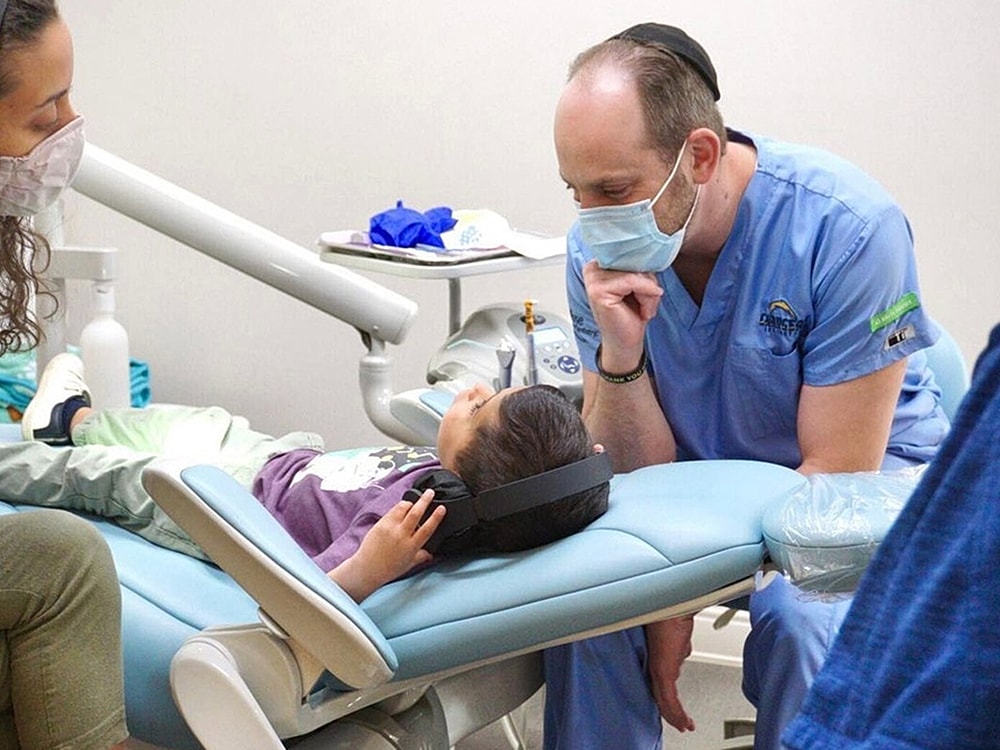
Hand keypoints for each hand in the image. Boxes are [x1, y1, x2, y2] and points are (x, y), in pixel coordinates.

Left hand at [329, 489, 445, 601]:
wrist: (368, 568)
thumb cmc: (388, 569)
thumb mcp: (409, 564)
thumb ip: (421, 557)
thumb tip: (431, 554)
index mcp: (412, 546)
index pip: (427, 529)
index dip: (436, 517)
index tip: (442, 508)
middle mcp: (402, 536)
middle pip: (416, 513)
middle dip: (425, 500)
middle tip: (430, 492)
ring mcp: (391, 528)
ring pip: (403, 508)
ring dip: (411, 502)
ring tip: (416, 499)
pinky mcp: (381, 524)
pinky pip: (392, 510)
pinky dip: (399, 506)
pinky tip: (403, 505)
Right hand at [582, 260, 662, 369]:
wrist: (627, 341)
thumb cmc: (632, 314)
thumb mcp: (638, 283)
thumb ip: (639, 266)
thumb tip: (649, 255)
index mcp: (600, 263)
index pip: (630, 252)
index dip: (644, 269)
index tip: (647, 290)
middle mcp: (593, 268)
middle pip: (633, 260)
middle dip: (648, 282)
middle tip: (646, 303)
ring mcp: (593, 279)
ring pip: (635, 272)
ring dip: (648, 293)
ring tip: (644, 308)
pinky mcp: (598, 291)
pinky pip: (633, 281)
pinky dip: (646, 297)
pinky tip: (643, 311)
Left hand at [645, 615, 695, 732]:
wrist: (672, 605)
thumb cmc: (670, 612)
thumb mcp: (677, 636)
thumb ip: (678, 646)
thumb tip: (682, 650)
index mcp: (656, 657)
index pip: (658, 684)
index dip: (665, 698)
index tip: (672, 708)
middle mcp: (656, 664)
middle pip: (660, 694)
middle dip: (670, 711)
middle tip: (679, 722)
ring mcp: (659, 668)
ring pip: (664, 699)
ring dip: (674, 714)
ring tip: (683, 724)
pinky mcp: (663, 670)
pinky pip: (669, 698)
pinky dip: (676, 712)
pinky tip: (682, 721)